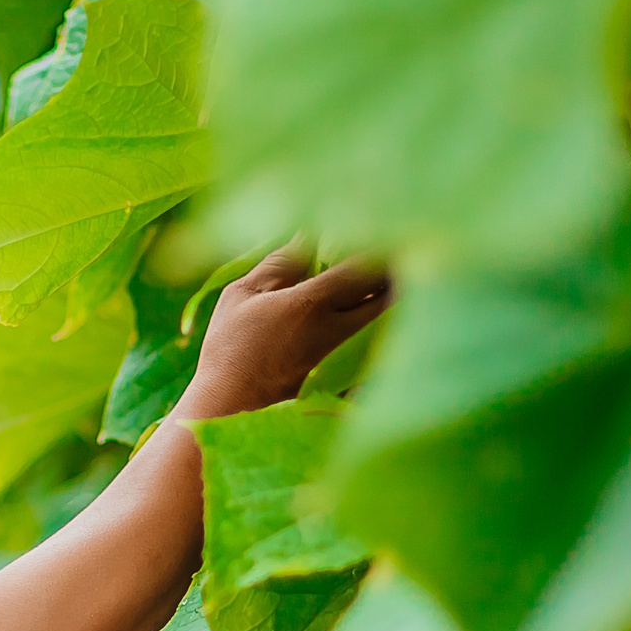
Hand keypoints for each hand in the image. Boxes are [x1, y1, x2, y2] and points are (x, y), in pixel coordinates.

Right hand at [177, 244, 388, 421]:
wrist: (230, 406)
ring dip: (391, 291)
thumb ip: (279, 263)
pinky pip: (372, 336)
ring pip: (383, 316)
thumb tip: (307, 232)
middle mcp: (336, 327)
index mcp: (311, 303)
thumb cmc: (229, 347)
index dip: (381, 241)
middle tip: (402, 244)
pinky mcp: (341, 370)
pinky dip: (380, 317)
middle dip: (399, 268)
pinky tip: (375, 304)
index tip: (386, 223)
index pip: (363, 265)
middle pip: (387, 293)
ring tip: (392, 269)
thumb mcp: (242, 295)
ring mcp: (342, 352)